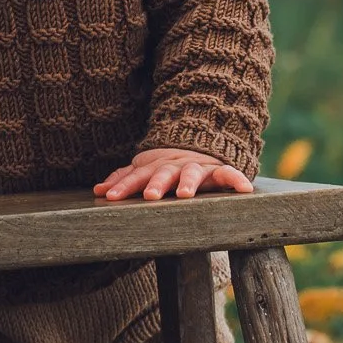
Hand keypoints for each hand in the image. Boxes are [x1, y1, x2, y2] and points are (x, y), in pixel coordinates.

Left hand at [95, 149, 253, 202]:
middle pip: (164, 172)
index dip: (123, 185)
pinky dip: (236, 180)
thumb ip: (124, 178)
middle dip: (156, 183)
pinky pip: (229, 173)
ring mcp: (197, 167)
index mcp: (155, 166)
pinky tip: (245, 189)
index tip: (110, 197)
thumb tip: (97, 190)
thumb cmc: (168, 166)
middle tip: (151, 195)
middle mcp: (175, 165)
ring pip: (193, 172)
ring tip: (185, 194)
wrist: (201, 145)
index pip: (136, 175)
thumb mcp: (146, 169)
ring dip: (189, 182)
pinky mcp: (218, 170)